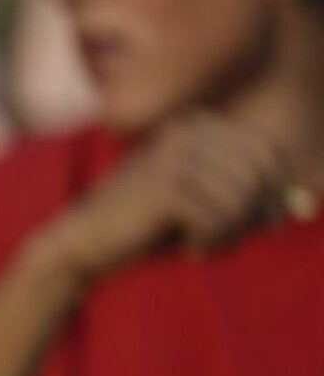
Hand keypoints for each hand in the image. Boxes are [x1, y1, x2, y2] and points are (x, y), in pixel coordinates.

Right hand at [51, 111, 287, 278]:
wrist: (81, 244)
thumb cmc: (141, 230)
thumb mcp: (195, 204)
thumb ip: (240, 197)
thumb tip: (294, 207)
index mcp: (198, 125)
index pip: (265, 151)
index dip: (276, 191)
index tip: (269, 226)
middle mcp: (190, 129)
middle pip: (257, 174)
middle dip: (251, 217)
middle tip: (225, 241)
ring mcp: (176, 155)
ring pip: (241, 198)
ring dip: (229, 234)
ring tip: (203, 246)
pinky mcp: (166, 186)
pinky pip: (218, 218)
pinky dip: (210, 243)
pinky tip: (189, 250)